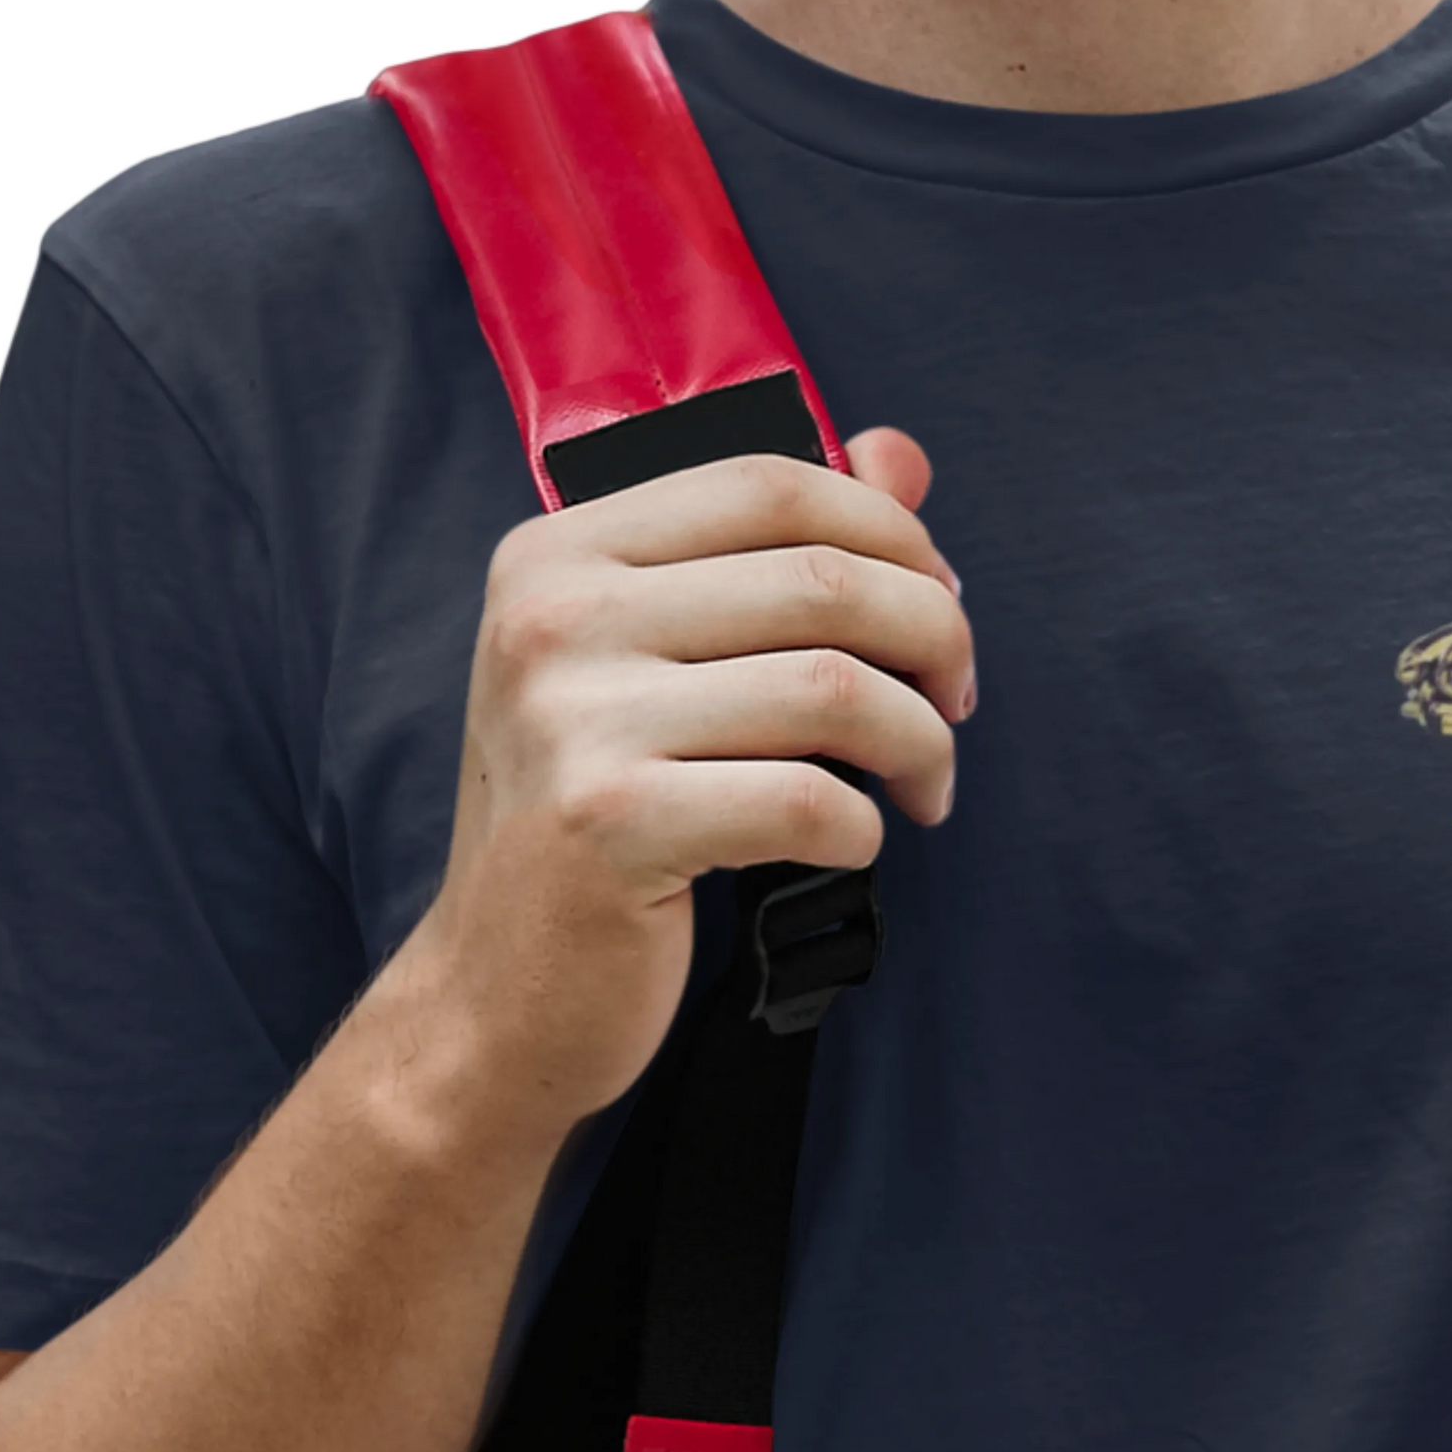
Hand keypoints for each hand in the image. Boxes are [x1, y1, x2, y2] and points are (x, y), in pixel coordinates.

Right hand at [389, 427, 971, 1148]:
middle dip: (932, 637)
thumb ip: (775, 552)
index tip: (942, 603)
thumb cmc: (599, 818)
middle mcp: (550, 618)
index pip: (769, 485)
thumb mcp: (659, 662)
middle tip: (956, 702)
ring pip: (833, 688)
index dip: (890, 535)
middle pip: (820, 578)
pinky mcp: (608, 825)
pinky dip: (864, 826)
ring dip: (919, 741)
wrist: (496, 995)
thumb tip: (902, 455)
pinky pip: (806, 799)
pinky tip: (855, 843)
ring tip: (925, 784)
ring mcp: (570, 720)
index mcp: (557, 553)